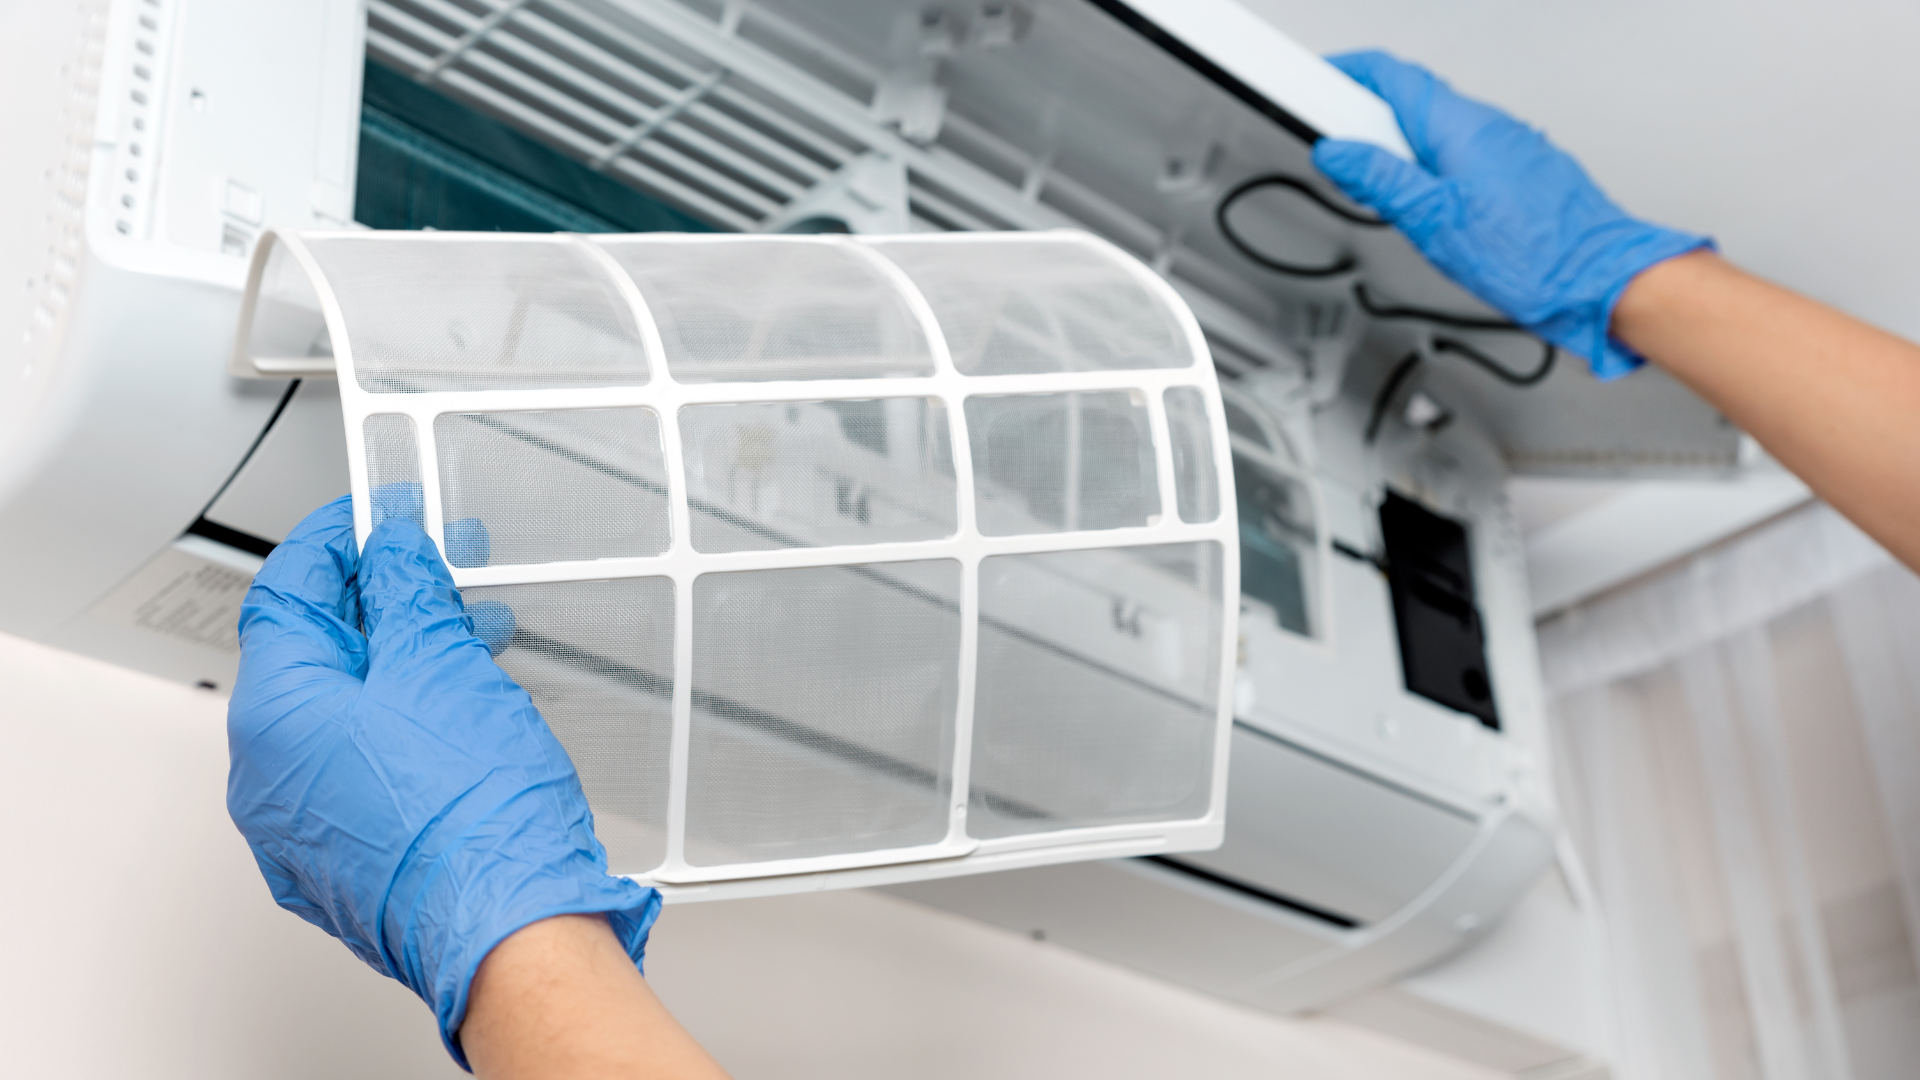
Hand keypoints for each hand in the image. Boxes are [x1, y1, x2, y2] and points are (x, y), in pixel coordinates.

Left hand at [226, 495, 659, 1068]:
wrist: (511, 925)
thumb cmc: (473, 815)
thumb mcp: (442, 664)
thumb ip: (407, 593)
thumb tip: (390, 553)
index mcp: (273, 717)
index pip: (284, 595)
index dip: (334, 544)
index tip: (374, 519)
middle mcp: (269, 779)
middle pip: (312, 657)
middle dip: (379, 604)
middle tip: (433, 569)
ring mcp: (304, 829)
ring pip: (343, 717)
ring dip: (401, 664)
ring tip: (468, 637)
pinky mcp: (349, 861)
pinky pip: (362, 771)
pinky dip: (403, 725)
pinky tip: (459, 709)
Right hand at [1312, 50, 1709, 379]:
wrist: (1600, 280)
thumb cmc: (1534, 255)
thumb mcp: (1433, 219)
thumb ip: (1380, 180)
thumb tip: (1338, 152)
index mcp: (1458, 124)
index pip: (1390, 74)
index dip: (1344, 74)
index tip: (1312, 85)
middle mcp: (1486, 125)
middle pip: (1409, 103)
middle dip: (1365, 124)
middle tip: (1340, 159)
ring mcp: (1507, 147)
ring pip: (1435, 133)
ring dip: (1399, 153)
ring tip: (1386, 197)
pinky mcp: (1518, 172)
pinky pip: (1460, 156)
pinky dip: (1430, 171)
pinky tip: (1429, 208)